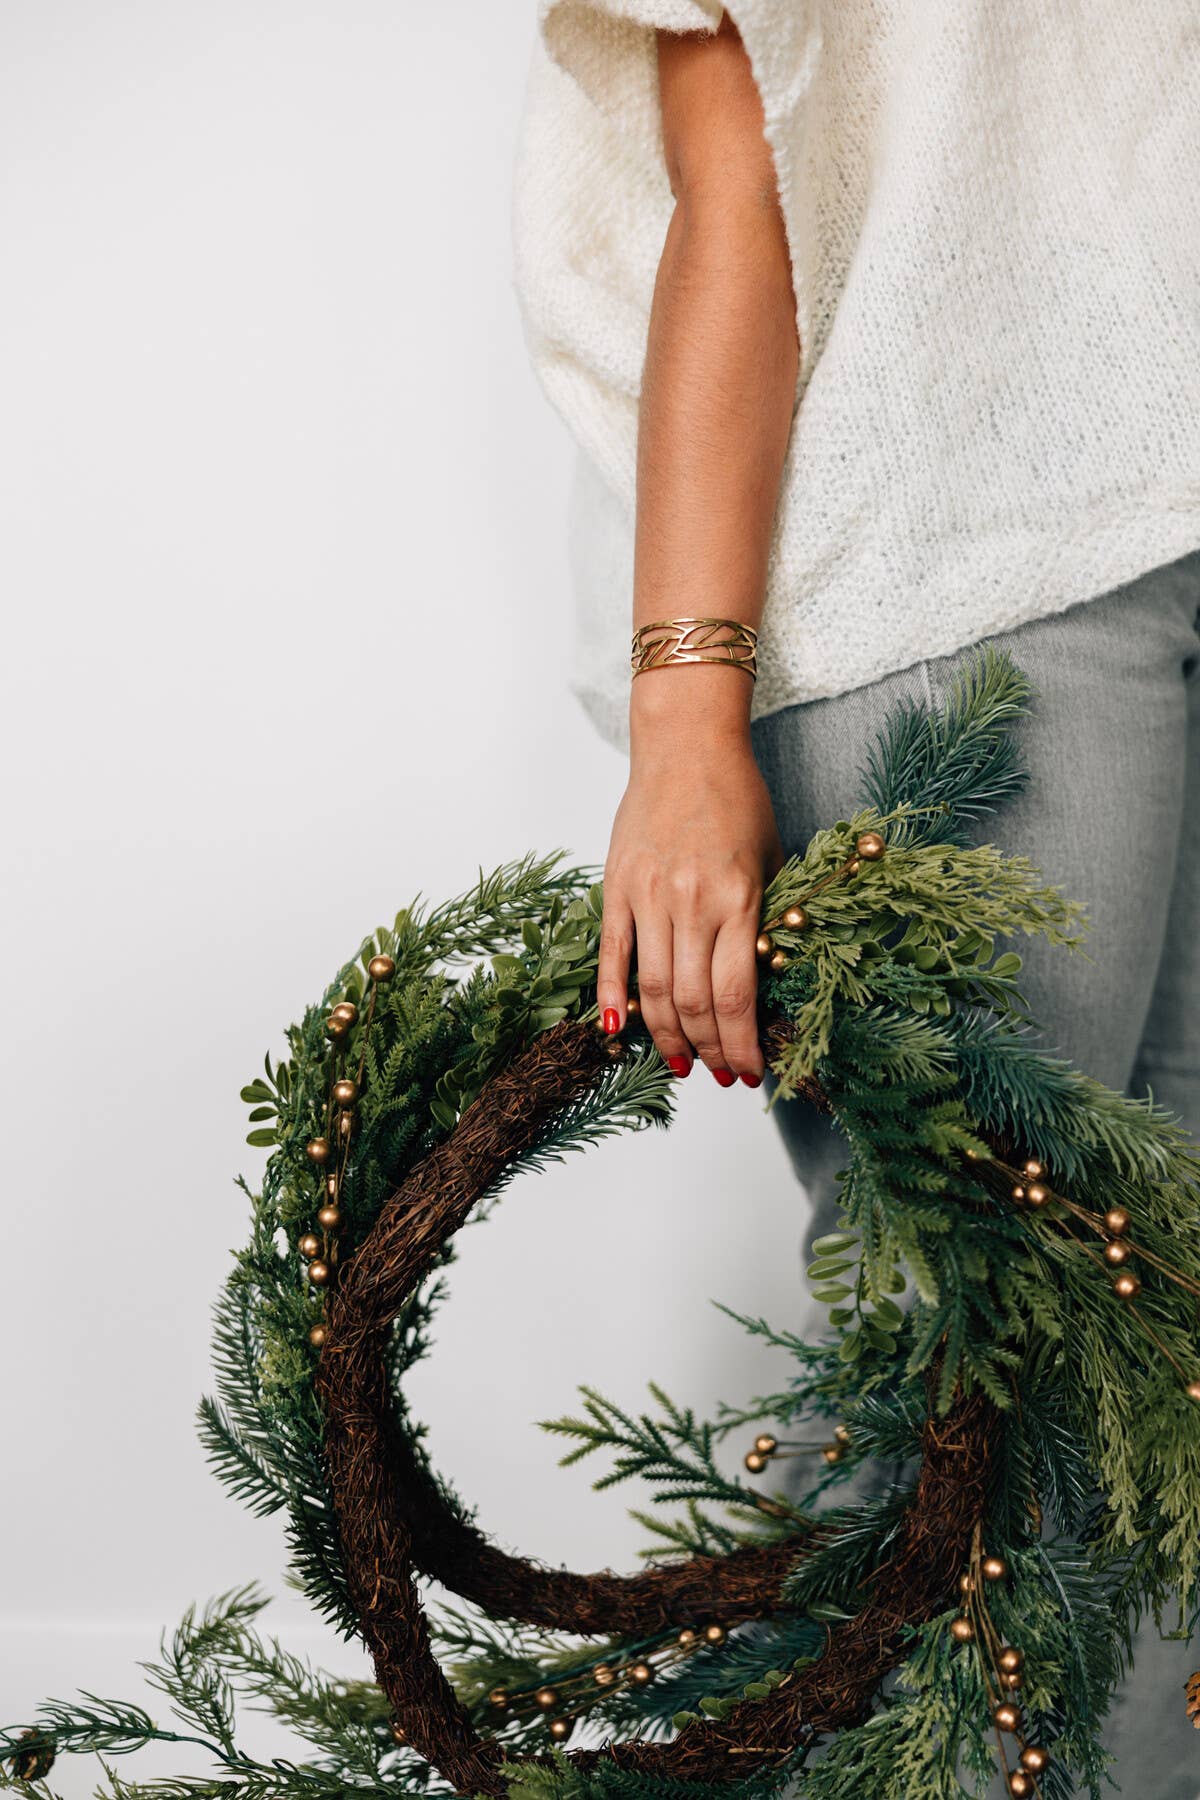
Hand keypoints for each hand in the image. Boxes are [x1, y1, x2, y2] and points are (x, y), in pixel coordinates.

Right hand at [598, 668, 784, 1084]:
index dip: (740, 1043)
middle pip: (694, 1002)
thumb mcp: (770, 860)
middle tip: (718, 1074)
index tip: (750, 1070)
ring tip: (679, 1063)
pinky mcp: (617, 887)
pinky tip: (615, 1030)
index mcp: (738, 898)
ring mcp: (649, 897)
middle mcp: (692, 904)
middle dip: (708, 1049)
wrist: (686, 746)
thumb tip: (761, 981)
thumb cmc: (737, 799)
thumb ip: (764, 918)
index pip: (736, 995)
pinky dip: (611, 997)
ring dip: (666, 1036)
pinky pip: (612, 953)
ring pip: (653, 989)